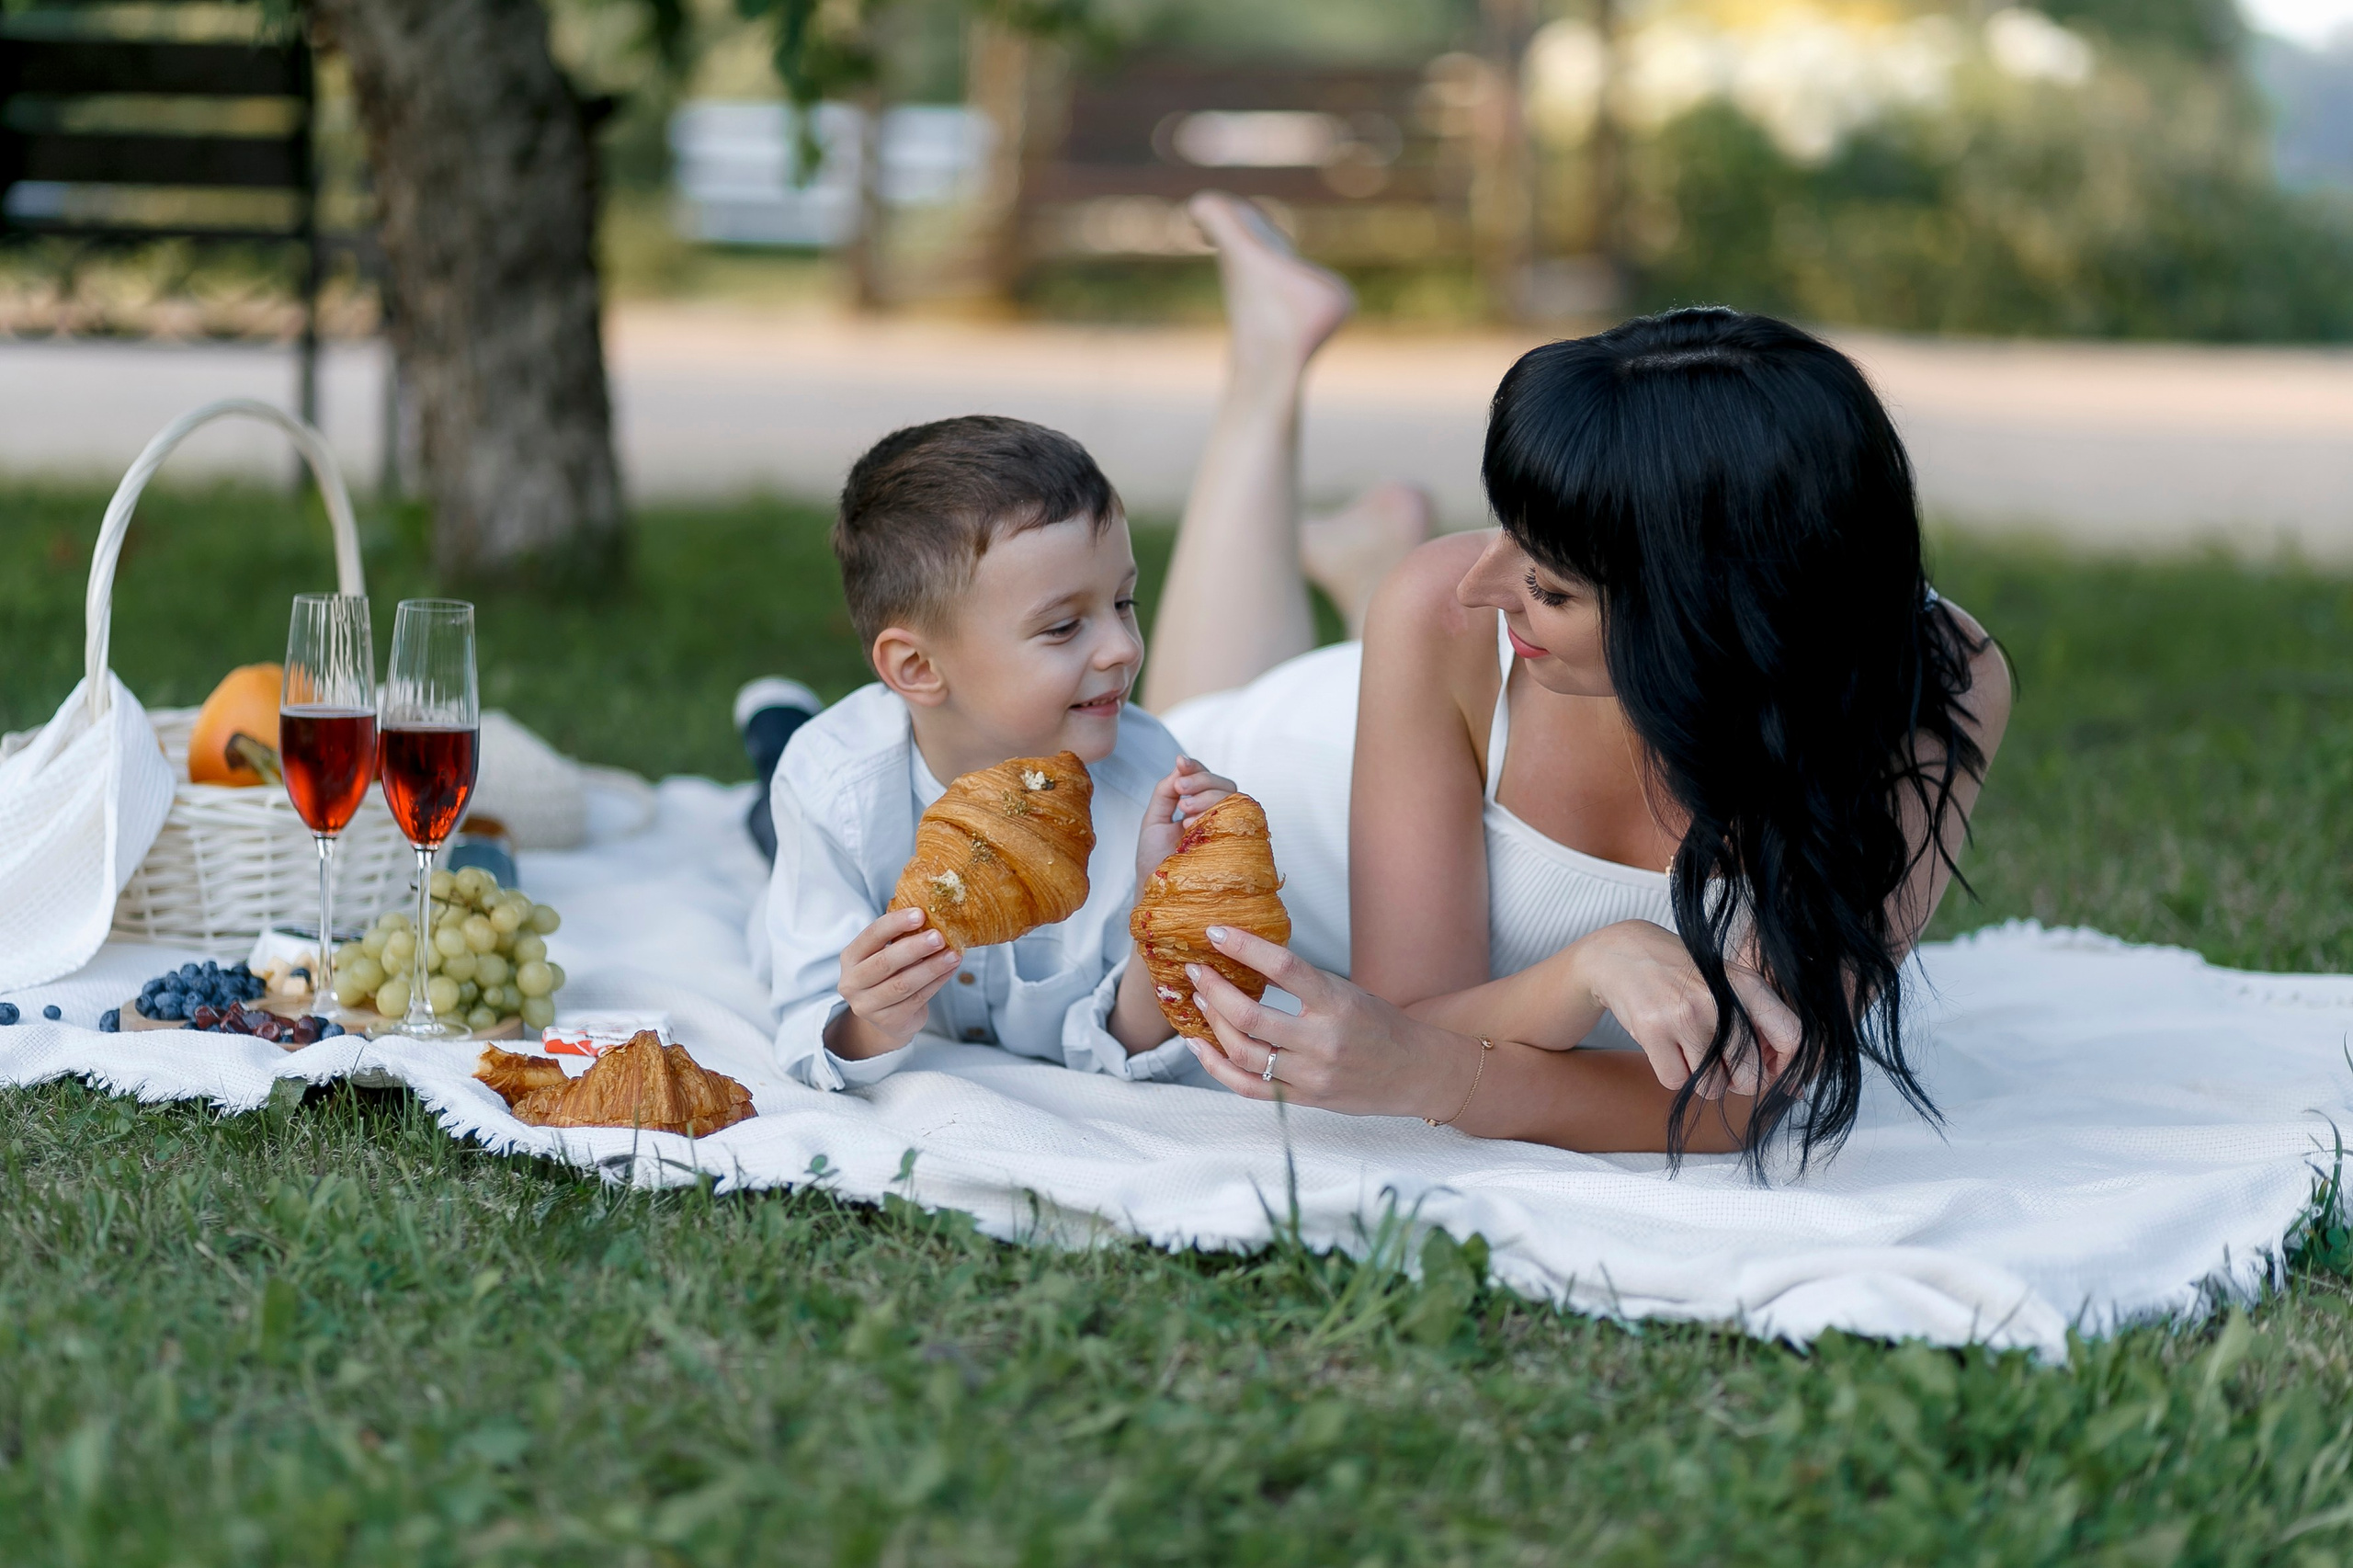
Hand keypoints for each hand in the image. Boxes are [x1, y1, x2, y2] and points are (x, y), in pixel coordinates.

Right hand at [828, 907, 958, 1057]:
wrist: (886, 1018)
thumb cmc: (889, 976)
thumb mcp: (885, 954)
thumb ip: (900, 938)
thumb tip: (934, 915)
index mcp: (850, 957)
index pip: (871, 935)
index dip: (896, 923)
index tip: (920, 914)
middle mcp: (852, 982)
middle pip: (885, 962)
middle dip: (915, 947)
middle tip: (939, 937)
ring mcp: (867, 1005)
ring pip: (903, 984)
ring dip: (932, 967)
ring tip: (953, 955)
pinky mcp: (888, 1021)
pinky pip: (917, 1000)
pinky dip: (936, 983)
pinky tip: (950, 970)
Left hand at [1135, 756, 1236, 887]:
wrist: (1157, 895)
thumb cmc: (1154, 864)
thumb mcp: (1154, 820)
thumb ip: (1164, 791)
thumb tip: (1180, 765)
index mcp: (1198, 810)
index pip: (1206, 780)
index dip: (1196, 768)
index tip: (1181, 763)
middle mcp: (1217, 818)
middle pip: (1224, 785)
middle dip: (1201, 782)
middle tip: (1180, 793)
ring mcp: (1227, 831)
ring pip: (1232, 798)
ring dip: (1207, 797)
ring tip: (1184, 810)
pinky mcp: (1236, 845)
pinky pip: (1238, 818)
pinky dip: (1217, 813)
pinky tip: (1194, 824)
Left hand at [1182, 925, 1471, 1118]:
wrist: (1417, 1072)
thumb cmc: (1381, 1026)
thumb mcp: (1347, 992)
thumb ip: (1301, 983)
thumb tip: (1248, 958)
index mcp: (1338, 1003)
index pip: (1284, 967)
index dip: (1244, 947)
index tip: (1216, 932)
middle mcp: (1323, 1041)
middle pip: (1251, 1016)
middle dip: (1215, 989)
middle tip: (1197, 970)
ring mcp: (1312, 1075)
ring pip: (1244, 1053)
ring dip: (1213, 1023)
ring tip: (1201, 1000)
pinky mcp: (1304, 1099)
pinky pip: (1249, 1088)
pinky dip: (1217, 1067)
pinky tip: (1201, 1046)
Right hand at [1567, 921, 1798, 1097]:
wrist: (1623, 953)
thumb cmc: (1685, 976)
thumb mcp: (1728, 986)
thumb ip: (1761, 1028)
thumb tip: (1795, 1091)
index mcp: (1747, 985)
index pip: (1792, 1037)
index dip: (1785, 1067)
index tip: (1769, 1069)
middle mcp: (1720, 1000)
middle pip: (1750, 1076)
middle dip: (1736, 1081)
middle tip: (1721, 1063)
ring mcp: (1685, 1015)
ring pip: (1712, 1087)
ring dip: (1702, 1079)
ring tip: (1689, 1048)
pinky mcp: (1653, 1030)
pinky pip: (1676, 1082)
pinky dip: (1672, 1073)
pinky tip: (1666, 1046)